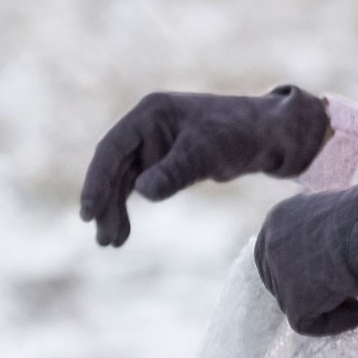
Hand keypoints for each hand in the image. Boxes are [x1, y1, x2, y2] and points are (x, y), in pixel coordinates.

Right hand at [80, 85, 332, 247]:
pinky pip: (138, 187)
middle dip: (106, 203)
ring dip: (115, 210)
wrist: (268, 136)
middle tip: (103, 239)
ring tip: (111, 243)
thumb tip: (141, 193)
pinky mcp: (164, 162)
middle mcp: (146, 128)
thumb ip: (175, 171)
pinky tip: (123, 233)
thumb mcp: (207, 152)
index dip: (96, 180)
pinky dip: (130, 208)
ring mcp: (153, 145)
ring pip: (123, 181)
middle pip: (114, 168)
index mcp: (150, 114)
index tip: (88, 212)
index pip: (112, 149)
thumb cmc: (239, 134)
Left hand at [253, 177, 357, 335]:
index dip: (306, 269)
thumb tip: (329, 262)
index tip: (334, 274)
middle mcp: (270, 242)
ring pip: (299, 301)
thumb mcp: (336, 216)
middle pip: (285, 278)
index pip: (281, 253)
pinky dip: (335, 323)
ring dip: (328, 303)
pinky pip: (309, 323)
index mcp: (279, 217)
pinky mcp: (292, 302)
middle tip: (346, 292)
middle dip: (313, 289)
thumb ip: (321, 236)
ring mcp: (278, 273)